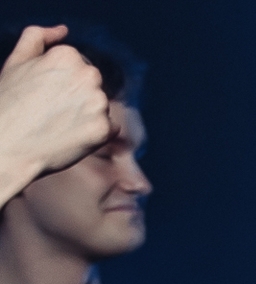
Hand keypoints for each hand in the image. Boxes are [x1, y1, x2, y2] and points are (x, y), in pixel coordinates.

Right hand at [0, 27, 111, 199]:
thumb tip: (63, 30)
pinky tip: (71, 136)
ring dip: (86, 114)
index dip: (60, 83)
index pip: (78, 67)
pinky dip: (95, 134)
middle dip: (76, 96)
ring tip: (58, 124)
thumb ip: (38, 37)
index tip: (43, 94)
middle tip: (50, 110)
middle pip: (92, 86)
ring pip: (100, 106)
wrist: (8, 144)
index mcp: (67, 55)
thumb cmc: (9, 102)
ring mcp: (98, 102)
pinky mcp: (104, 128)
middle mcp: (88, 75)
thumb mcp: (17, 60)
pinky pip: (109, 128)